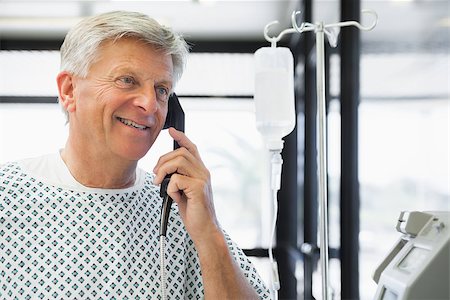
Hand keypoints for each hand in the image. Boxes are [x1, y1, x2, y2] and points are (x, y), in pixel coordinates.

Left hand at [153, 127, 219, 242]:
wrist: (204, 229)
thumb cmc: (194, 212)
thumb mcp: (183, 191)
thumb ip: (178, 178)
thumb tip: (163, 170)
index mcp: (200, 171)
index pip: (191, 148)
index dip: (181, 138)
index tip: (171, 131)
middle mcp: (203, 172)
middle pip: (180, 153)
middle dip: (162, 161)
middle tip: (156, 175)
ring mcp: (202, 179)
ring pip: (178, 161)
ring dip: (163, 171)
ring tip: (160, 184)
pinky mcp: (198, 188)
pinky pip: (176, 179)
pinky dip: (169, 188)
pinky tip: (174, 198)